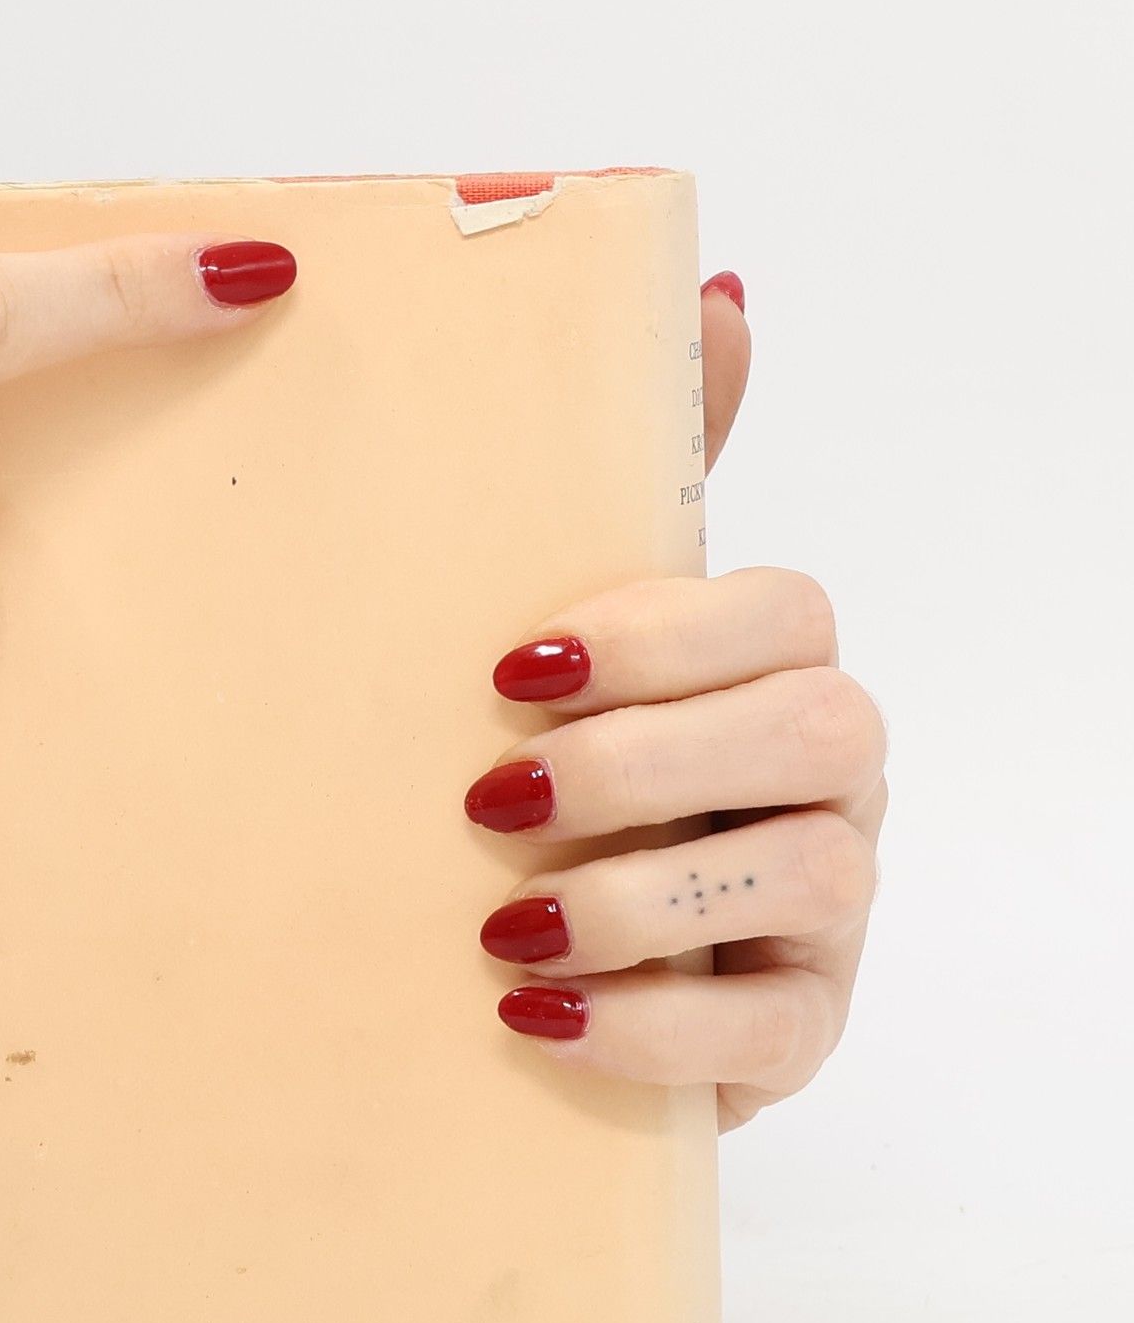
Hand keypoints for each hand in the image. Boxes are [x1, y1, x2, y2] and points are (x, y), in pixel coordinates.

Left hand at [467, 275, 887, 1128]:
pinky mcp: (800, 1027)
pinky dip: (652, 1025)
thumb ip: (650, 487)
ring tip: (504, 926)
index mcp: (773, 668)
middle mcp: (830, 775)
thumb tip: (716, 291)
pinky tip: (536, 1020)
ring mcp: (830, 908)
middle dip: (648, 758)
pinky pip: (773, 1031)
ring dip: (642, 896)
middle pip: (818, 726)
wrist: (545, 963)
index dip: (662, 630)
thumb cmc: (564, 783)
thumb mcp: (577, 642)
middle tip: (492, 796)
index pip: (784, 610)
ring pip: (814, 873)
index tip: (512, 666)